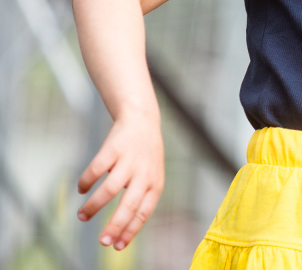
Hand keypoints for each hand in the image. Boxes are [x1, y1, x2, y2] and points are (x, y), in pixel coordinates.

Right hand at [77, 110, 163, 250]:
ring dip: (93, 206)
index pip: (144, 212)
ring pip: (109, 189)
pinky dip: (86, 182)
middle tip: (102, 242)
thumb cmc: (144, 156)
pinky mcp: (114, 148)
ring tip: (81, 217)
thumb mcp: (150, 177)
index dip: (131, 230)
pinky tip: (81, 189)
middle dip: (115, 226)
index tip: (117, 246)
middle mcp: (144, 173)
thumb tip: (119, 231)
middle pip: (129, 205)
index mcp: (155, 183)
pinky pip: (96, 169)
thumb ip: (139, 199)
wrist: (142, 120)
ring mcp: (129, 160)